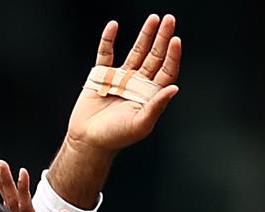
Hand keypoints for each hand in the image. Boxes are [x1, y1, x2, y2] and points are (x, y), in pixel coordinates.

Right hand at [67, 14, 180, 153]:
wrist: (88, 140)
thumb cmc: (116, 137)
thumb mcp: (140, 124)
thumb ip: (157, 106)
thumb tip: (174, 89)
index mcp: (150, 95)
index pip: (166, 71)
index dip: (172, 56)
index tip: (176, 40)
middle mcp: (139, 84)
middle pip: (154, 57)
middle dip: (162, 38)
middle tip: (169, 20)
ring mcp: (121, 78)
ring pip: (136, 51)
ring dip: (145, 35)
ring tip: (153, 18)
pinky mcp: (102, 75)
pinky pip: (106, 53)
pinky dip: (109, 39)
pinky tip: (114, 26)